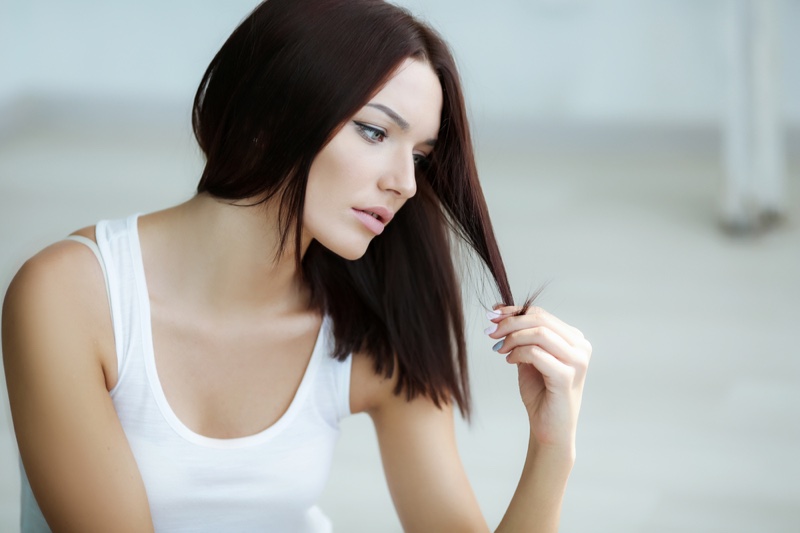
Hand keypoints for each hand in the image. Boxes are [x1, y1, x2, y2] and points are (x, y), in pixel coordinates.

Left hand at [486, 306, 590, 449]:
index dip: (514, 312)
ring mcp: (577, 361)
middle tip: (490, 332)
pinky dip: (518, 353)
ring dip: (512, 338)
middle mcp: (580, 346)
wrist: (549, 428)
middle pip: (540, 320)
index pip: (541, 314)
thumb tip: (499, 310)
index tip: (492, 314)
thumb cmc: (540, 393)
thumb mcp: (529, 357)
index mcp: (574, 339)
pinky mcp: (567, 376)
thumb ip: (520, 335)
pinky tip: (509, 361)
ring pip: (539, 334)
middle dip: (510, 323)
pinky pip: (536, 353)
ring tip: (499, 349)